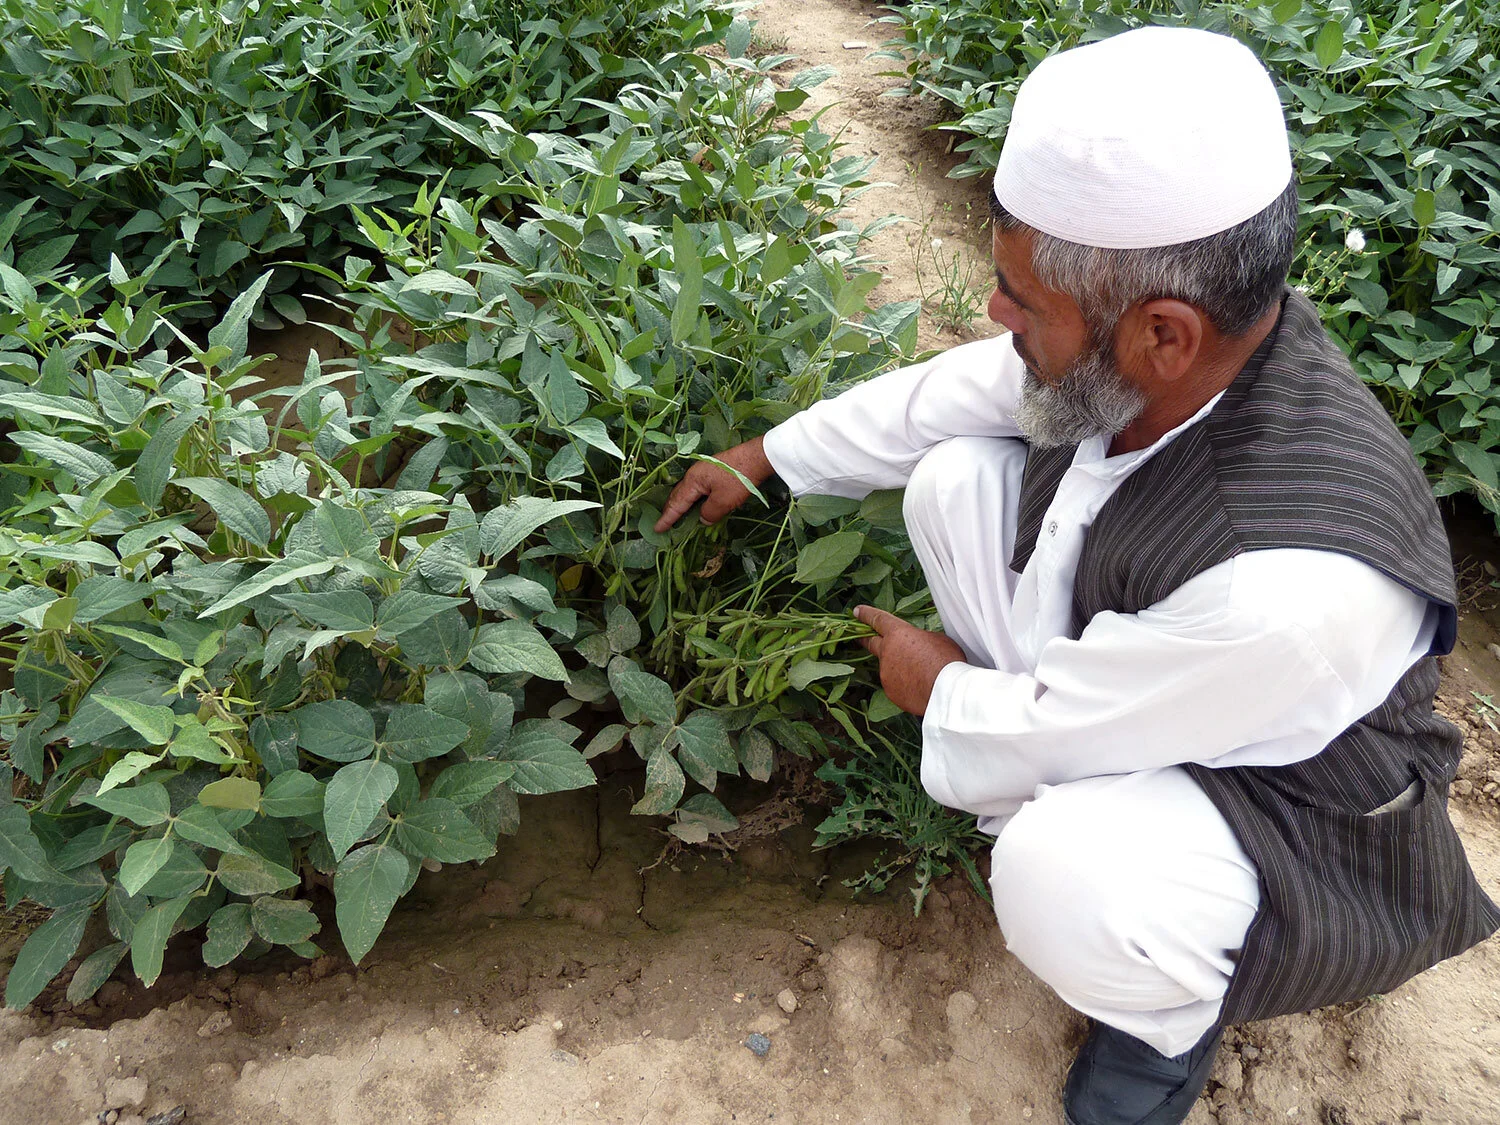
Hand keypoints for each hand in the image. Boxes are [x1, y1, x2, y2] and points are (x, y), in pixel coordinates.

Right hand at [654, 436, 773, 532]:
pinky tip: (696, 503)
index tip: (657, 528)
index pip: (677, 503)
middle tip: (663, 523)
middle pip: (678, 495)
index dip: (667, 518)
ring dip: (681, 503)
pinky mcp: (714, 470)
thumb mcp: (723, 502)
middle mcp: (694, 474)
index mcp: (693, 481)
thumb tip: (702, 519)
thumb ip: (709, 513)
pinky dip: (692, 498)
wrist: (758, 457)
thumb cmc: (739, 479)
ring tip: (676, 515)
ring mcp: (704, 470)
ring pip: (687, 490)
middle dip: (670, 509)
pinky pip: (697, 487)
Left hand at [853, 605, 965, 716]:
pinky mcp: (891, 692)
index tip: (856, 611)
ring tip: (919, 672)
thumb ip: (921, 638)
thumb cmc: (946, 662)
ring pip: (888, 667)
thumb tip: (918, 644)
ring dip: (897, 666)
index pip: (878, 619)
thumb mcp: (937, 640)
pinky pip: (895, 684)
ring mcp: (886, 674)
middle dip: (865, 638)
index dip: (866, 614)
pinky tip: (918, 686)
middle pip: (871, 643)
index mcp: (898, 634)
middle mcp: (887, 653)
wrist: (946, 691)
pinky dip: (903, 684)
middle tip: (860, 636)